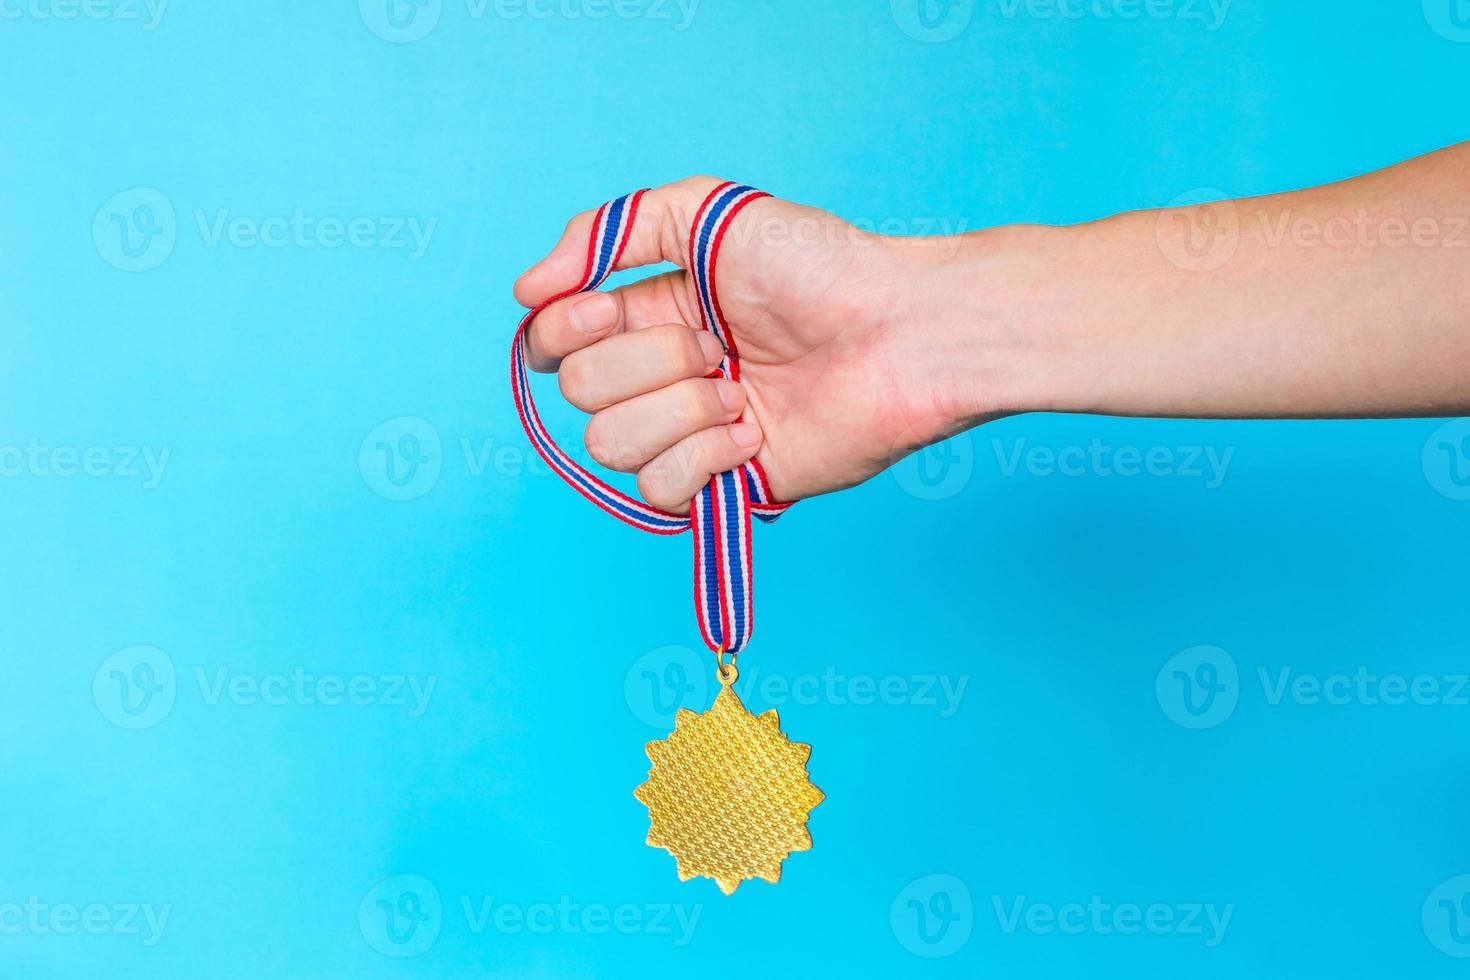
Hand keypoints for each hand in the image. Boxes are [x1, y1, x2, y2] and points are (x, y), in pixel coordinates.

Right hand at [514, 176, 1003, 510]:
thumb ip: (605, 231)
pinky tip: (753, 433)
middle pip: (581, 395)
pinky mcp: (726, 487)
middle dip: (648, 363)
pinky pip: (660, 492)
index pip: (556, 343)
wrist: (900, 332)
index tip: (604, 308)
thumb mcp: (704, 212)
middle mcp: (663, 378)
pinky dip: (704, 458)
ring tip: (742, 389)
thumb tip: (525, 293)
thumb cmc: (820, 265)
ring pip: (611, 446)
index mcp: (650, 315)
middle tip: (718, 345)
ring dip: (680, 410)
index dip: (565, 331)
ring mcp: (693, 435)